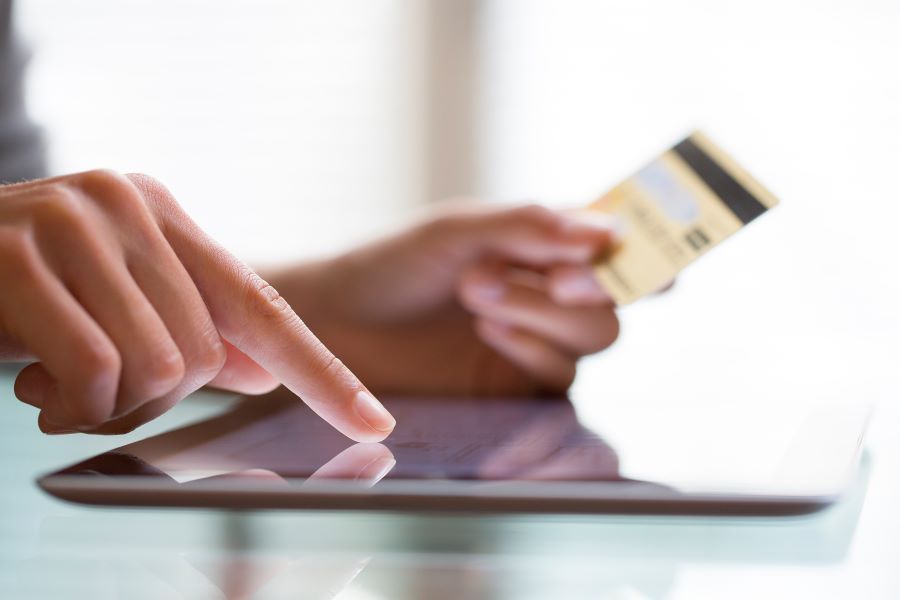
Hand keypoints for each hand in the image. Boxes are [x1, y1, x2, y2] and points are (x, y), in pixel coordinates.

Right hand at [0, 170, 394, 439]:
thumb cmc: (14, 292)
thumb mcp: (109, 303)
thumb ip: (187, 327)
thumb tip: (256, 371)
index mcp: (159, 212)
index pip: (263, 305)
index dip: (323, 373)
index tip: (375, 420)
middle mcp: (125, 204)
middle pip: (207, 355)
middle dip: (156, 399)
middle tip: (97, 392)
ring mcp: (72, 222)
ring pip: (159, 369)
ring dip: (110, 406)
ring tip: (60, 386)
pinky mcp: (16, 256)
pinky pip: (97, 373)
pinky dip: (72, 405)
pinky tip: (34, 387)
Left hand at [270, 203, 619, 395]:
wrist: (338, 325)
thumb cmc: (393, 266)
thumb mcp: (458, 231)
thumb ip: (530, 227)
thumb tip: (609, 232)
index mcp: (542, 243)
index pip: (615, 242)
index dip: (648, 247)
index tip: (664, 255)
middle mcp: (549, 292)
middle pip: (617, 297)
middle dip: (585, 286)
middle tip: (547, 276)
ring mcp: (537, 341)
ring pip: (595, 336)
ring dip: (547, 314)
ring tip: (479, 295)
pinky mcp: (518, 385)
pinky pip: (560, 375)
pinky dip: (533, 350)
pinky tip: (487, 333)